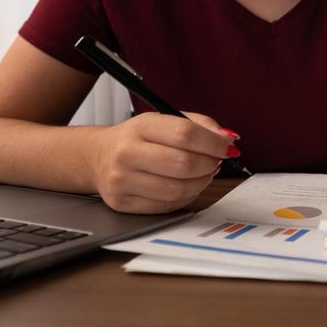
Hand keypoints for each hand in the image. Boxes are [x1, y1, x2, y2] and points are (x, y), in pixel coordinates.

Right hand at [91, 111, 236, 212]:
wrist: (98, 157)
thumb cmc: (137, 138)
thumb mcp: (164, 120)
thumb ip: (199, 125)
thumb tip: (228, 139)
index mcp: (141, 126)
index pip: (185, 134)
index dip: (214, 143)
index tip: (227, 147)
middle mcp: (127, 153)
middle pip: (184, 164)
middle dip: (210, 164)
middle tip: (216, 161)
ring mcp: (123, 181)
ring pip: (178, 190)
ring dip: (201, 183)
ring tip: (203, 173)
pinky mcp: (122, 204)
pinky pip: (167, 206)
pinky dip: (185, 197)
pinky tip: (186, 186)